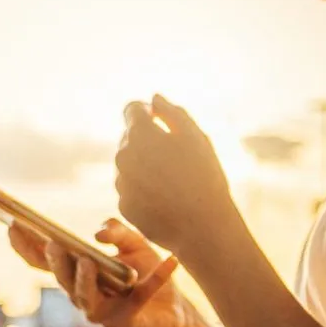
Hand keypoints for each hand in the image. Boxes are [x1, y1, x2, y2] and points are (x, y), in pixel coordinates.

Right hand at [7, 220, 193, 326]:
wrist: (174, 311)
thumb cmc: (145, 275)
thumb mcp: (135, 244)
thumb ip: (118, 231)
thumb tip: (96, 234)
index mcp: (77, 272)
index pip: (44, 260)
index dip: (27, 245)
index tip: (13, 224)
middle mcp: (82, 293)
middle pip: (60, 278)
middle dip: (54, 262)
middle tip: (52, 244)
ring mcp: (100, 311)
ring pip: (83, 296)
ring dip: (83, 279)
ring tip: (85, 261)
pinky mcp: (124, 322)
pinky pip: (135, 301)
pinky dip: (155, 280)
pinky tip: (172, 262)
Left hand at [115, 95, 240, 260]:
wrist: (203, 227)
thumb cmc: (204, 178)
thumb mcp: (196, 138)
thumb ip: (173, 113)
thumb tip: (154, 99)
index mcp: (141, 133)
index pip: (131, 109)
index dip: (146, 112)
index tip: (159, 120)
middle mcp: (123, 156)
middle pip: (129, 139)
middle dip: (147, 142)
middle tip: (176, 159)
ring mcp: (121, 182)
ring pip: (129, 165)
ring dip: (145, 167)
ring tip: (174, 182)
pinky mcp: (123, 205)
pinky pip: (131, 190)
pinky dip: (144, 191)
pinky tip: (166, 200)